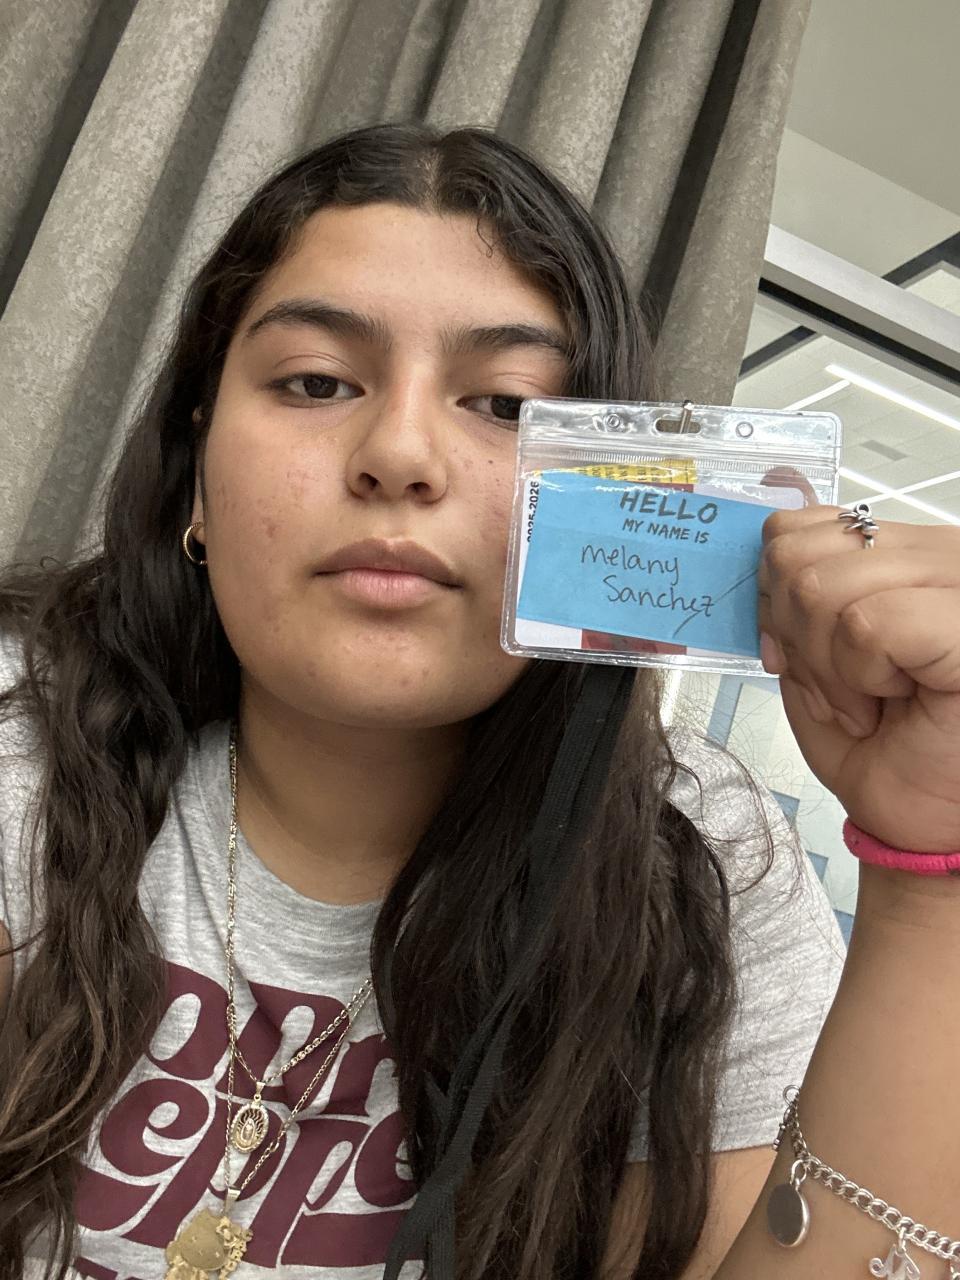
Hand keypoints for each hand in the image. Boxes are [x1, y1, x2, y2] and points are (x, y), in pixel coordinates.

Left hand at [758, 506, 959, 852]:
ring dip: (829, 669)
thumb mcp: (814, 654)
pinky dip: (860, 678)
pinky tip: (898, 701)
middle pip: (796, 555)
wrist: (919, 822)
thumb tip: (770, 519)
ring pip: (823, 589)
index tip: (799, 654)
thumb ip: (794, 586)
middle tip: (842, 689)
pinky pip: (866, 625)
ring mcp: (957, 586)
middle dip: (795, 640)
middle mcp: (938, 554)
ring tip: (872, 700)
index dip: (773, 600)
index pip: (795, 528)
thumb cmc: (880, 745)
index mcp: (901, 552)